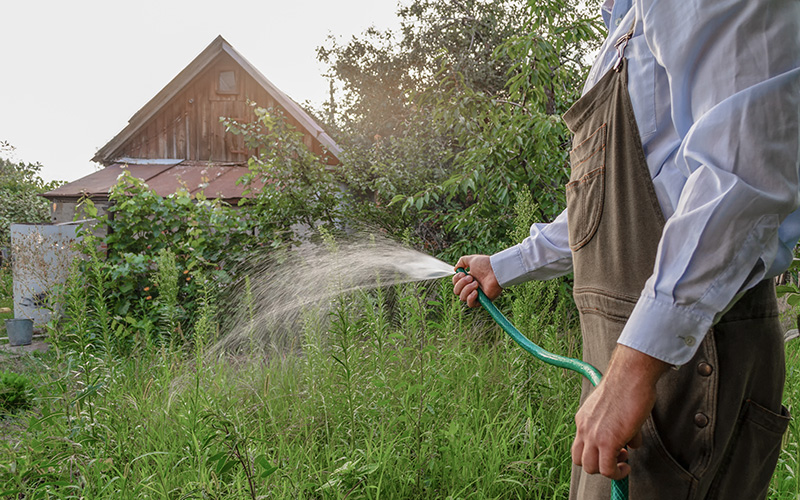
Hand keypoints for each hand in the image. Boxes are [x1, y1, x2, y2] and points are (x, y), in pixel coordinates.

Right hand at [452, 255, 501, 306]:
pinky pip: (471, 304)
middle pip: (456, 291)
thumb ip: (462, 261)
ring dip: (467, 289)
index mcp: (468, 279)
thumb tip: (455, 269)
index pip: (455, 284)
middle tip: (471, 278)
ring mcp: (476, 294)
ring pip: (462, 298)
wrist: (496, 269)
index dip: (456, 279)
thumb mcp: (471, 259)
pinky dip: (470, 298)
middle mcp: (471, 287)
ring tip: (476, 283)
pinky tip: (476, 292)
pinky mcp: (482, 300)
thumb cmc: (486, 264)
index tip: (463, 273)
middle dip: (461, 284)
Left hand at [571, 344, 669, 479]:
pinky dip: (617, 473)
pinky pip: (607, 470)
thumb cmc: (626, 385)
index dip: (595, 452)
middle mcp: (584, 427)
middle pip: (580, 460)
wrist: (630, 376)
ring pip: (590, 468)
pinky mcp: (607, 442)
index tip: (610, 450)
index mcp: (583, 418)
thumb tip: (631, 441)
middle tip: (616, 457)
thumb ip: (617, 426)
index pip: (580, 445)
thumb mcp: (614, 408)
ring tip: (622, 462)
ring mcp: (593, 436)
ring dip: (607, 470)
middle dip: (598, 464)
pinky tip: (626, 467)